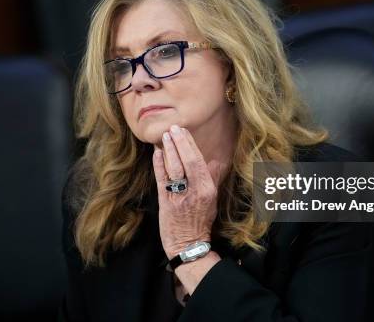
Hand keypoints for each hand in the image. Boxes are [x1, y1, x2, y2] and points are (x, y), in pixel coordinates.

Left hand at [152, 124, 227, 259]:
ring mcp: (178, 197)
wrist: (188, 245)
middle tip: (173, 128)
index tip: (183, 131)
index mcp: (207, 189)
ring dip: (168, 150)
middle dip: (179, 143)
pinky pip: (161, 180)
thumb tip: (217, 161)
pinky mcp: (165, 203)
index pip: (199, 162)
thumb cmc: (201, 221)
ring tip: (164, 136)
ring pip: (173, 169)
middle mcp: (194, 191)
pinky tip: (157, 152)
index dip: (190, 144)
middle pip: (187, 162)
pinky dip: (158, 165)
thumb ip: (213, 179)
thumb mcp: (212, 199)